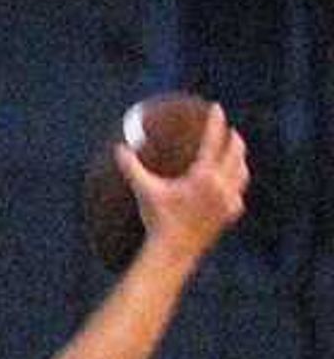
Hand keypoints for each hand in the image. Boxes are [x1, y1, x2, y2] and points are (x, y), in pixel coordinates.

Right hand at [121, 107, 248, 264]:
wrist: (175, 250)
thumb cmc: (158, 219)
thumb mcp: (145, 191)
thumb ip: (132, 168)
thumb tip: (118, 148)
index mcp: (204, 175)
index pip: (213, 141)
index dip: (216, 122)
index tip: (217, 108)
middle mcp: (221, 185)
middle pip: (235, 153)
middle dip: (234, 138)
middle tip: (229, 130)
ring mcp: (229, 200)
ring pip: (241, 172)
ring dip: (239, 159)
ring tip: (235, 154)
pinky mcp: (230, 214)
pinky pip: (238, 192)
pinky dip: (235, 183)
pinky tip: (231, 185)